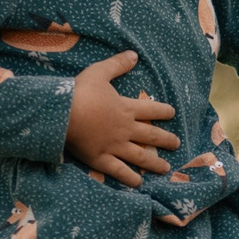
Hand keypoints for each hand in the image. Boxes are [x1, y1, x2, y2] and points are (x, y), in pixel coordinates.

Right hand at [65, 51, 178, 186]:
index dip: (163, 111)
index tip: (172, 113)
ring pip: (140, 156)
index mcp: (126, 108)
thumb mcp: (99, 72)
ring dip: (154, 163)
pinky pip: (119, 171)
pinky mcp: (101, 159)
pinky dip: (130, 178)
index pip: (150, 110)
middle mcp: (125, 129)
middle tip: (176, 144)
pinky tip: (139, 183)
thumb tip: (134, 55)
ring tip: (165, 168)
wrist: (62, 113)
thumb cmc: (79, 91)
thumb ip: (117, 65)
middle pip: (151, 136)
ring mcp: (115, 146)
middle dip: (166, 140)